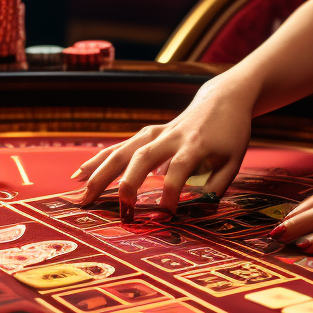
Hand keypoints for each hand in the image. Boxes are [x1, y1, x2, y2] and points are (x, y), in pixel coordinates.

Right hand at [73, 77, 254, 217]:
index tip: (168, 213)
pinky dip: (98, 160)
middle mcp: (171, 137)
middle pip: (143, 158)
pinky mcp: (146, 133)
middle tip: (120, 211)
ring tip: (82, 194)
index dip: (172, 191)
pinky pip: (118, 147)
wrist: (222, 99)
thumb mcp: (233, 161)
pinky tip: (79, 174)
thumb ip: (216, 187)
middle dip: (128, 184)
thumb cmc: (229, 134)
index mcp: (196, 145)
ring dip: (101, 173)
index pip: (179, 170)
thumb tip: (197, 212)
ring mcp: (155, 133)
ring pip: (123, 151)